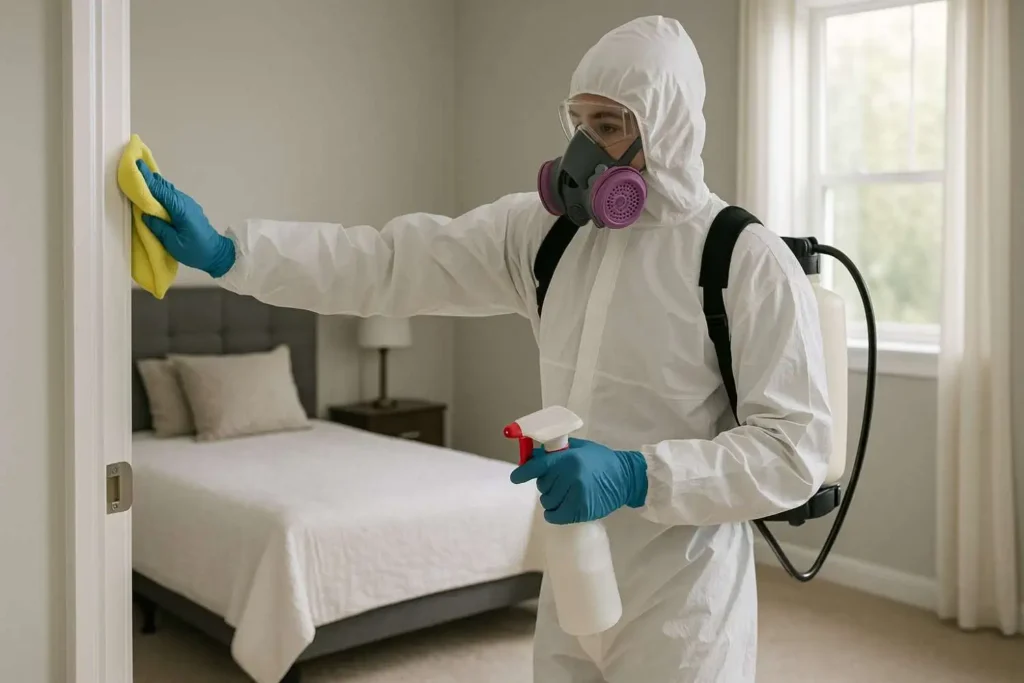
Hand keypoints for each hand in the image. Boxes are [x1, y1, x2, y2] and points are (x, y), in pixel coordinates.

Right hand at [135, 160, 235, 277]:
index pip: (161, 191)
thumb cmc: (196, 251)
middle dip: (149, 177)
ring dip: (155, 184)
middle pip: (164, 187)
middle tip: (134, 166)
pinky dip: (162, 192)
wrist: (217, 254)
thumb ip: (159, 228)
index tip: (136, 164)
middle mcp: (185, 202)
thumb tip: (145, 214)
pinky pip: (172, 197)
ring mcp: (188, 204)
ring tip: (140, 177)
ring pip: (168, 191)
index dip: (147, 179)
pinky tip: (154, 192)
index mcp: (181, 209)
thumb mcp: (174, 243)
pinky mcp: (188, 209)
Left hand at [510, 437, 647, 523]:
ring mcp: (576, 494)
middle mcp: (570, 475)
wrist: (627, 478)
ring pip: (547, 501)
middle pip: (542, 485)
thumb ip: (557, 451)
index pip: (539, 466)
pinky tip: (561, 509)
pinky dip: (555, 514)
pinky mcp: (581, 510)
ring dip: (552, 500)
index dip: (524, 473)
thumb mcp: (580, 448)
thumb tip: (532, 456)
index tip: (515, 478)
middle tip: (561, 482)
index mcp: (568, 458)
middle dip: (547, 484)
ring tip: (566, 494)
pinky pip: (556, 516)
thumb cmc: (602, 460)